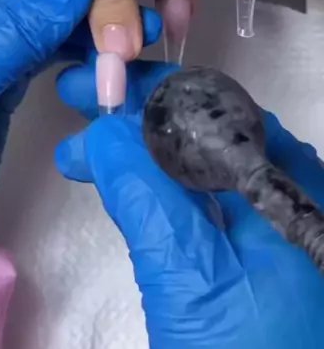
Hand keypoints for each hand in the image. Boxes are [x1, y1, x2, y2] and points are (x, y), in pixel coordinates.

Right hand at [56, 61, 323, 348]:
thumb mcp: (192, 275)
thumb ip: (148, 193)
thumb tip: (105, 128)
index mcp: (280, 174)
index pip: (200, 100)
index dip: (137, 85)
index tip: (84, 82)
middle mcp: (284, 182)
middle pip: (199, 120)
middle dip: (132, 112)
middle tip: (74, 108)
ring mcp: (275, 216)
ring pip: (198, 155)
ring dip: (138, 146)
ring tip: (83, 155)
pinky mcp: (262, 248)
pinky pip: (205, 191)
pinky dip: (159, 181)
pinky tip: (127, 186)